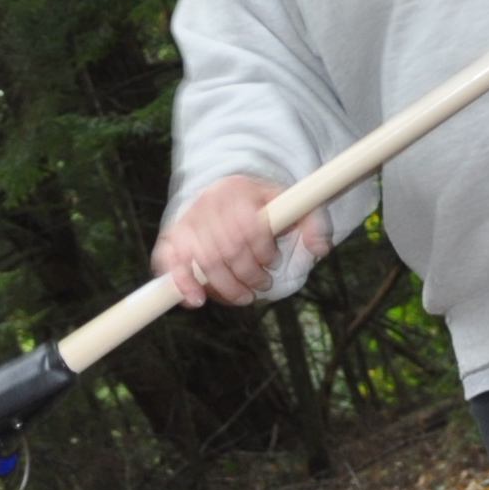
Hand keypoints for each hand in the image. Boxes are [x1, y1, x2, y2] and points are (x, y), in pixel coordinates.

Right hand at [153, 171, 332, 309]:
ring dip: (225, 287)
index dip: (262, 253)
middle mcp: (210, 203)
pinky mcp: (173, 235)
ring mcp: (188, 220)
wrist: (225, 188)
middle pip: (227, 250)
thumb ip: (312, 223)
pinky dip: (181, 283)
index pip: (249, 229)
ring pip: (204, 262)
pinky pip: (168, 261)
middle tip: (262, 285)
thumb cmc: (261, 203)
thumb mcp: (291, 204)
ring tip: (244, 297)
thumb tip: (320, 249)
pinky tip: (196, 301)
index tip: (273, 261)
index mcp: (239, 192)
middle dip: (247, 275)